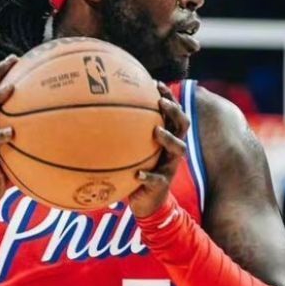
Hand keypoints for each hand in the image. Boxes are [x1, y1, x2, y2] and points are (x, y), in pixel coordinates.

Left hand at [127, 85, 188, 218]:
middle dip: (174, 111)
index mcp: (168, 138)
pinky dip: (148, 177)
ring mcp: (170, 166)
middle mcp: (173, 149)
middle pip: (183, 124)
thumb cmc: (137, 170)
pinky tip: (138, 175)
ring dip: (168, 138)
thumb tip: (101, 110)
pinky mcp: (162, 185)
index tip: (156, 83)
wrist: (146, 202)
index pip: (175, 113)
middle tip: (161, 102)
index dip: (169, 97)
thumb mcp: (134, 149)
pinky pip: (157, 180)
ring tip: (156, 131)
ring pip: (178, 149)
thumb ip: (127, 133)